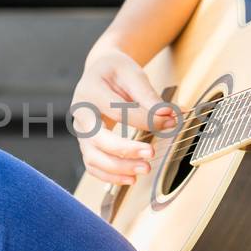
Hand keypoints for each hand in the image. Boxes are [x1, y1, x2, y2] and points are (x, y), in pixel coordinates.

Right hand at [69, 47, 178, 185]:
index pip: (118, 110)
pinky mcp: (86, 144)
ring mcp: (80, 132)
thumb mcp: (132, 73)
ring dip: (118, 168)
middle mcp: (80, 113)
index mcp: (90, 90)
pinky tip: (131, 178)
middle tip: (151, 154)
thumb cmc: (116, 72)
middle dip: (125, 150)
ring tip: (144, 169)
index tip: (170, 121)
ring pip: (93, 157)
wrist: (99, 71)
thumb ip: (149, 96)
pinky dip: (110, 177)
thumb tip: (170, 115)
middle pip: (98, 138)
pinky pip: (93, 166)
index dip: (146, 119)